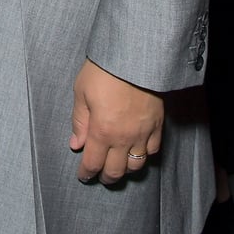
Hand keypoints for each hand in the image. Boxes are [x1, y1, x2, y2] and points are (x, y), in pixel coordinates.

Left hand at [69, 59, 162, 184]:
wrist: (134, 56)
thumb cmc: (103, 71)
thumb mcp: (81, 92)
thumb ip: (79, 121)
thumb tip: (76, 144)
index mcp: (102, 131)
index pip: (93, 163)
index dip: (87, 173)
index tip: (83, 176)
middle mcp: (123, 138)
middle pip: (116, 170)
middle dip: (106, 177)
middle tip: (100, 176)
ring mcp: (143, 133)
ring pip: (136, 165)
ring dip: (126, 170)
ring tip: (119, 166)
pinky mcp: (157, 124)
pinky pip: (153, 150)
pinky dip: (145, 155)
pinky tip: (138, 150)